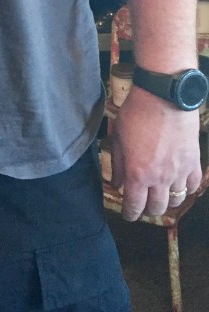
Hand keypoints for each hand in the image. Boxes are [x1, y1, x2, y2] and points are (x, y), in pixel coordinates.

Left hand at [110, 85, 202, 220]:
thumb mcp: (118, 137)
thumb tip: (117, 183)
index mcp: (138, 174)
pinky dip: (186, 189)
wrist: (164, 97)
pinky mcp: (194, 162)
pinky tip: (179, 184)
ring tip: (159, 195)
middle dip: (147, 210)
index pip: (135, 205)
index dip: (130, 214)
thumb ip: (118, 164)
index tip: (128, 215)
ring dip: (167, 201)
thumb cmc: (136, 113)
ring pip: (176, 200)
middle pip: (157, 208)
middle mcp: (160, 178)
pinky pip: (193, 185)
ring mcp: (180, 171)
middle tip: (142, 205)